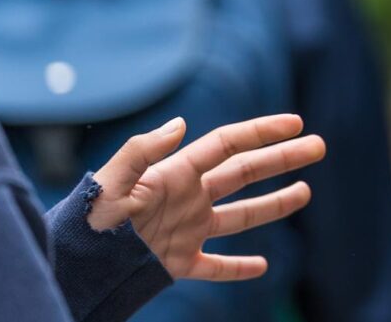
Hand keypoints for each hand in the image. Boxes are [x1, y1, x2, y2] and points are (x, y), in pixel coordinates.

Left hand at [87, 114, 325, 280]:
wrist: (72, 264)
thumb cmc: (85, 221)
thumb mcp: (111, 181)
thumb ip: (143, 151)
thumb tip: (182, 124)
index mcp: (176, 173)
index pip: (228, 145)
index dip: (262, 132)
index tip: (295, 123)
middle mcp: (188, 198)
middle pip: (245, 173)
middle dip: (282, 159)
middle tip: (318, 147)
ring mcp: (187, 231)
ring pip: (241, 216)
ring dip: (273, 204)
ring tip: (305, 192)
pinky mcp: (179, 263)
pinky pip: (217, 266)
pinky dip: (239, 268)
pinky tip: (263, 266)